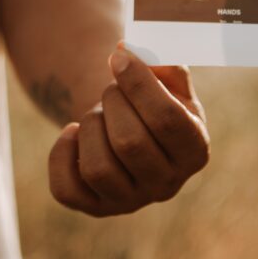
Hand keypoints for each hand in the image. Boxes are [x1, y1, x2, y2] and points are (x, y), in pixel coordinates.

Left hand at [47, 48, 209, 215]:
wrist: (130, 127)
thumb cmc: (152, 98)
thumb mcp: (168, 78)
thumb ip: (159, 59)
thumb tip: (125, 50)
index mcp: (195, 150)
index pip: (167, 120)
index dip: (138, 83)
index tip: (118, 57)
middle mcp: (168, 184)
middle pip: (130, 143)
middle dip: (112, 103)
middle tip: (112, 91)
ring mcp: (130, 202)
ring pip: (97, 169)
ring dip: (90, 126)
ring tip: (97, 114)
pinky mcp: (95, 208)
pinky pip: (66, 189)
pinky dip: (62, 154)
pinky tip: (73, 134)